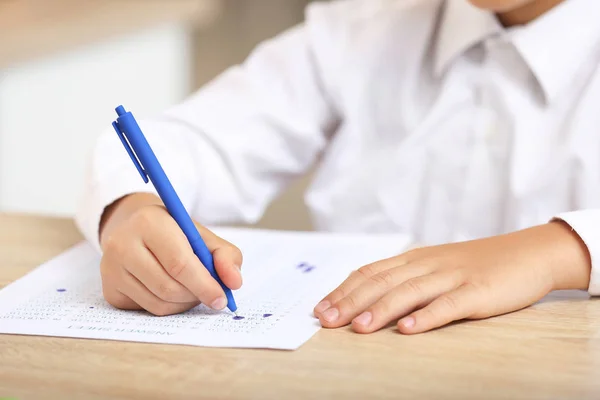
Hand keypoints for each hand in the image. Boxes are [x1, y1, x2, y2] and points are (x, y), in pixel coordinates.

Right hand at [98, 193, 241, 315]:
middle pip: (168, 287)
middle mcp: (122, 245)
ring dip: (183, 304)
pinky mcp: (110, 291)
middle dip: (196, 296)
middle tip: (210, 295)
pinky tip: (172, 292)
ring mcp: (111, 270)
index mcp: (149, 223)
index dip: (204, 284)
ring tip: (192, 290)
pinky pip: (146, 310)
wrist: (134, 229)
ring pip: (158, 303)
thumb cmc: (174, 233)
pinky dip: (168, 307)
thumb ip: (225, 255)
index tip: (222, 299)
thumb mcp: (202, 235)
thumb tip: (234, 283)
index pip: (179, 263)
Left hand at [314, 221, 590, 333]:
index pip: (370, 273)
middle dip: (351, 302)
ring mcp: (452, 277)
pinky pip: (449, 304)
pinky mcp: (477, 291)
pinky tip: (409, 329)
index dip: (343, 291)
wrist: (526, 253)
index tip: (320, 309)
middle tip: (326, 321)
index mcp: (414, 259)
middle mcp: (427, 264)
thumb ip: (404, 278)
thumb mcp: (434, 266)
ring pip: (410, 292)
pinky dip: (427, 316)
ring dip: (382, 310)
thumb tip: (366, 300)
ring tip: (359, 328)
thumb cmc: (474, 265)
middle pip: (382, 282)